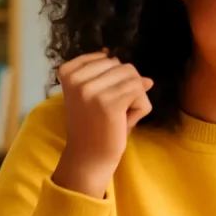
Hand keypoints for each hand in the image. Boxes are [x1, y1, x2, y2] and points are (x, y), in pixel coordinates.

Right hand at [51, 50, 153, 197]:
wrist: (88, 157)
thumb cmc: (92, 126)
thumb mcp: (94, 95)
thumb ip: (115, 79)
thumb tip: (147, 78)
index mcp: (68, 72)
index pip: (109, 58)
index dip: (114, 79)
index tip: (100, 100)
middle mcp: (77, 79)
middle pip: (124, 66)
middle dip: (127, 88)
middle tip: (112, 111)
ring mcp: (92, 90)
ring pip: (135, 78)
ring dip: (135, 99)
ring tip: (119, 116)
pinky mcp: (109, 103)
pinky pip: (140, 91)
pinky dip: (141, 107)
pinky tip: (125, 121)